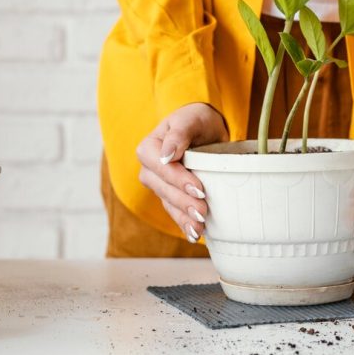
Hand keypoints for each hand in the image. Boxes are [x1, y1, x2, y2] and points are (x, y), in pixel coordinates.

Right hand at [135, 103, 227, 242]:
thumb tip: (166, 155)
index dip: (178, 180)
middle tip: (203, 212)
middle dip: (183, 202)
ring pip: (168, 203)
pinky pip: (174, 212)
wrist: (204, 129)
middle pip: (163, 189)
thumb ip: (179, 134)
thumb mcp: (190, 119)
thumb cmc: (196, 120)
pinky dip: (184, 224)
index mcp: (149, 148)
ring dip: (183, 218)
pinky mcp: (171, 196)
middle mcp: (149, 169)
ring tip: (199, 228)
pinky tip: (194, 235)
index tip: (198, 189)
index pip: (160, 167)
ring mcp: (159, 185)